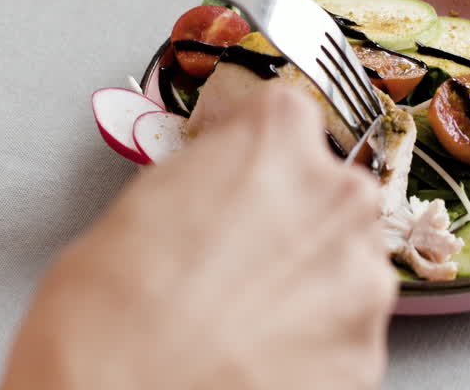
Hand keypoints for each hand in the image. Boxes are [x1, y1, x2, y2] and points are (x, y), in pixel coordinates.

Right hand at [1, 85, 396, 389]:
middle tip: (233, 252)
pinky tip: (258, 352)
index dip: (250, 147)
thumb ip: (205, 179)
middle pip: (326, 190)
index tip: (236, 164)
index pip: (286, 117)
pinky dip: (313, 338)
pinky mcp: (367, 353)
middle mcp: (336, 198)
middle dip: (287, 215)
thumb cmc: (103, 314)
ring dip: (306, 278)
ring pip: (344, 261)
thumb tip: (214, 190)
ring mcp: (361, 279)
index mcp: (275, 140)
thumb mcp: (138, 204)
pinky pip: (346, 329)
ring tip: (242, 313)